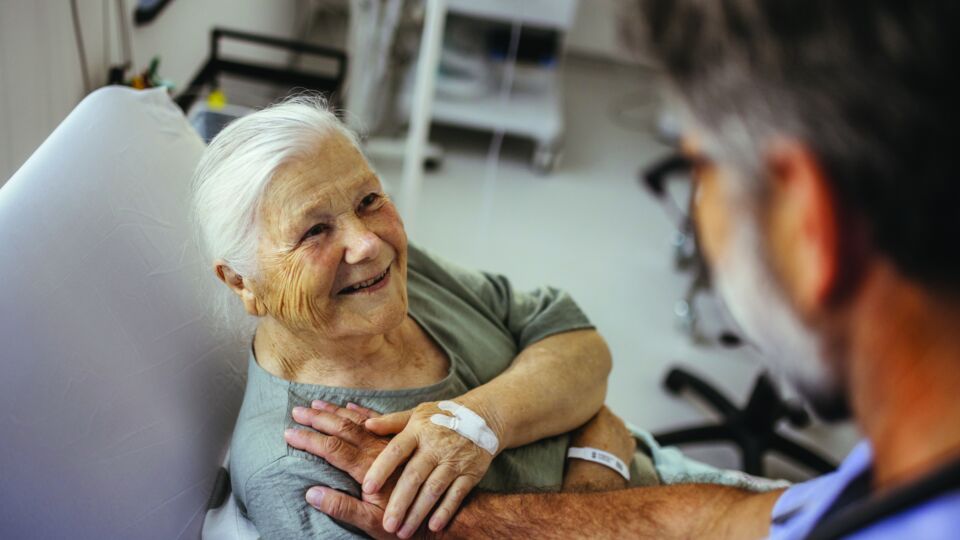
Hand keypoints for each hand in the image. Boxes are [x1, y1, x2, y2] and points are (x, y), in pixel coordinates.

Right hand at [284, 401, 399, 538]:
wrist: (437, 514)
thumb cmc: (402, 521)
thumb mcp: (370, 523)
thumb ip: (341, 507)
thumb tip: (311, 493)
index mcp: (368, 468)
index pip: (332, 448)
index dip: (309, 439)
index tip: (289, 433)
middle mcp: (378, 450)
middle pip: (343, 428)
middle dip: (317, 419)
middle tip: (296, 411)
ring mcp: (389, 443)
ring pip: (358, 421)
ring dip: (335, 411)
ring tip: (315, 404)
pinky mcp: (400, 442)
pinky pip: (378, 420)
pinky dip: (361, 411)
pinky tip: (350, 405)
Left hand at [361, 401, 495, 536]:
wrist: (484, 416)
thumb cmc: (442, 417)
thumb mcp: (417, 414)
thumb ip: (391, 422)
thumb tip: (367, 425)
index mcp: (418, 431)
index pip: (396, 451)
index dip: (381, 469)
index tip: (367, 489)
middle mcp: (435, 446)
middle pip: (414, 476)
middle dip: (399, 502)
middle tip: (387, 525)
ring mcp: (454, 461)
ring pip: (433, 490)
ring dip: (418, 513)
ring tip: (403, 532)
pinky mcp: (470, 473)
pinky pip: (457, 495)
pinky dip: (445, 511)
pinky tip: (434, 526)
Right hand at [562, 406, 635, 491]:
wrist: (597, 475)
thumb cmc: (581, 453)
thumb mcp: (575, 434)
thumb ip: (581, 422)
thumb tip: (579, 418)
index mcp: (601, 412)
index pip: (595, 406)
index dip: (589, 412)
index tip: (584, 419)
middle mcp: (614, 418)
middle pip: (607, 415)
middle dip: (601, 422)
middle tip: (591, 433)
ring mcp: (625, 431)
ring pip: (617, 426)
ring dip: (611, 432)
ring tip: (601, 444)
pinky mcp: (631, 444)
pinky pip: (626, 438)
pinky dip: (620, 442)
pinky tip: (613, 450)